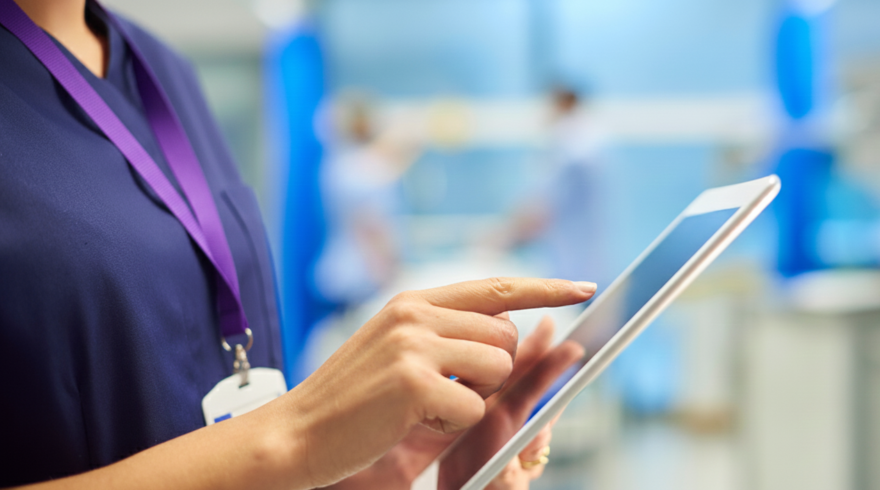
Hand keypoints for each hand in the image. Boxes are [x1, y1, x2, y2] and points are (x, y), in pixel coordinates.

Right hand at [276, 278, 595, 488]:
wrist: (296, 434)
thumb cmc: (353, 402)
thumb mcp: (401, 354)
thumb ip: (452, 338)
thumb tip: (513, 333)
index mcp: (414, 302)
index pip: (496, 288)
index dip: (545, 289)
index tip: (583, 288)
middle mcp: (416, 313)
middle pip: (507, 338)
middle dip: (492, 374)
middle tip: (442, 393)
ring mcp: (414, 344)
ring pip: (497, 369)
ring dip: (471, 399)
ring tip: (422, 407)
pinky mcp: (413, 381)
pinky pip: (473, 407)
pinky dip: (450, 426)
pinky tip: (410, 423)